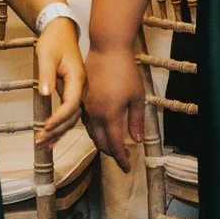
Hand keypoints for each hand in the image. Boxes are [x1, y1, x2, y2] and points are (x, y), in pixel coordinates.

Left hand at [34, 16, 83, 140]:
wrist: (62, 30)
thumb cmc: (54, 41)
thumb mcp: (45, 55)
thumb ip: (46, 75)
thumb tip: (45, 94)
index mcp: (78, 78)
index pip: (71, 104)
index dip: (59, 117)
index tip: (46, 127)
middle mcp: (82, 87)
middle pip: (73, 115)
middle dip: (57, 131)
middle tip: (40, 142)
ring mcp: (79, 91)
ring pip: (72, 117)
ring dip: (58, 132)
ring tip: (42, 145)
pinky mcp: (74, 92)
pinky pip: (69, 112)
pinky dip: (60, 125)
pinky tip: (51, 137)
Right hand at [82, 42, 145, 171]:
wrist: (107, 50)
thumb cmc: (126, 72)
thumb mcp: (137, 97)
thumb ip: (136, 120)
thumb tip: (136, 141)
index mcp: (110, 116)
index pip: (115, 145)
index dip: (121, 159)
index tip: (127, 168)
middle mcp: (94, 115)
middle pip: (101, 143)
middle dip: (112, 153)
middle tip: (122, 159)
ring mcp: (85, 108)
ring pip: (91, 134)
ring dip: (102, 143)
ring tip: (112, 148)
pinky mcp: (81, 100)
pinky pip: (85, 123)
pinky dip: (94, 132)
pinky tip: (100, 131)